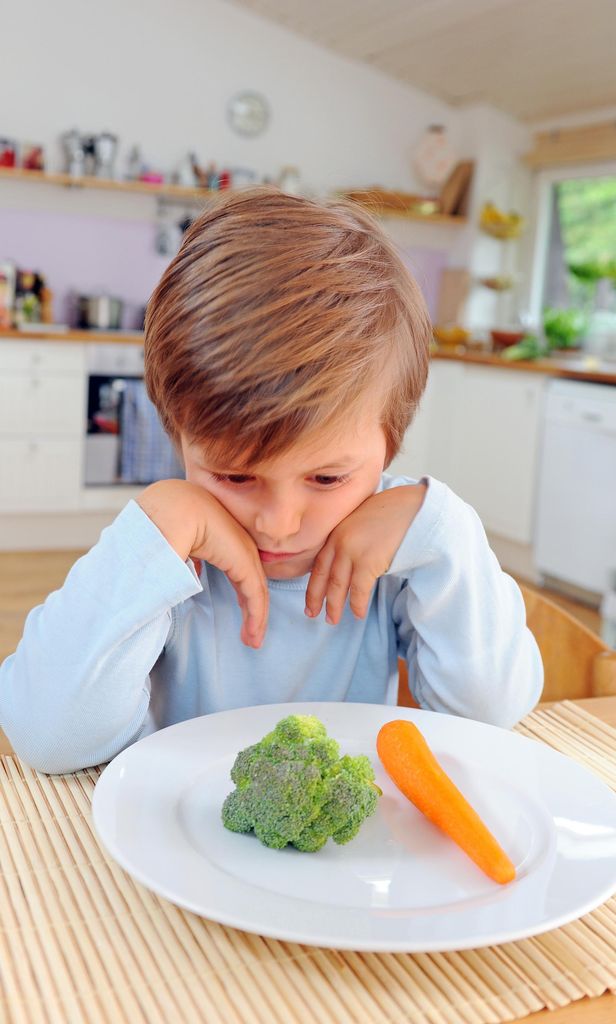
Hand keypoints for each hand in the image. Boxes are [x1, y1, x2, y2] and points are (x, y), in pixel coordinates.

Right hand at [137, 480, 267, 648]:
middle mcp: (235, 540)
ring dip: (255, 619)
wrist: (166, 510)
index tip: (239, 619)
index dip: (241, 595)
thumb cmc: (160, 524)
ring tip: (252, 641)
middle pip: (250, 582)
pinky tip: (252, 633)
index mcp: (219, 534)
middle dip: (252, 611)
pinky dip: (255, 616)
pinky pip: (254, 594)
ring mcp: (242, 550)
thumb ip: (184, 558)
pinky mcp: (244, 561)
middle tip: (250, 638)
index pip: (238, 569)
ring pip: (255, 591)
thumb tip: (186, 570)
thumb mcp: (175, 545)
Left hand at [304, 483, 426, 624]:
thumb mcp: (359, 520)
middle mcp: (339, 541)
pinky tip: (357, 614)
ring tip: (332, 621)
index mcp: (335, 531)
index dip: (312, 584)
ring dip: (334, 606)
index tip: (309, 600)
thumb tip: (344, 561)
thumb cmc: (389, 512)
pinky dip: (356, 604)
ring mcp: (352, 551)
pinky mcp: (368, 561)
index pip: (318, 563)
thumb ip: (347, 537)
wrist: (410, 507)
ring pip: (337, 586)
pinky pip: (358, 589)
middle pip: (323, 576)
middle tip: (312, 615)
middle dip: (316, 599)